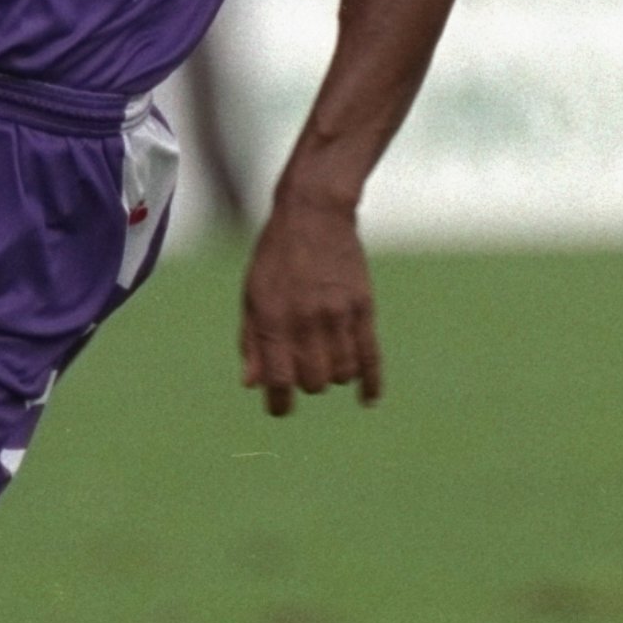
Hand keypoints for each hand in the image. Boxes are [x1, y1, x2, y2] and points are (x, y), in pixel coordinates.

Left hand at [239, 192, 381, 417]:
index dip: (278, 404)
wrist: (314, 214)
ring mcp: (338, 314)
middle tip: (303, 364)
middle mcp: (305, 320)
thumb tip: (252, 385)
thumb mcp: (252, 295)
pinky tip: (368, 399)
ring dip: (334, 375)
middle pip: (314, 382)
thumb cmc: (276, 256)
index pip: (278, 380)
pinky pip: (371, 357)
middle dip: (306, 382)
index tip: (280, 408)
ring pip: (342, 374)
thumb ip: (251, 341)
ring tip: (326, 356)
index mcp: (272, 318)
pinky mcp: (363, 307)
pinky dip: (371, 383)